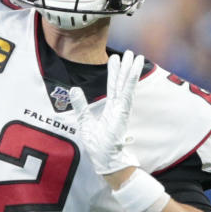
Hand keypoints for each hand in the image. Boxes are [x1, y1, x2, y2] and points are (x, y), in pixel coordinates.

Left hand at [68, 50, 139, 176]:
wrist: (104, 159)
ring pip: (127, 85)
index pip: (113, 87)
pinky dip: (131, 80)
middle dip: (125, 67)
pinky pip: (128, 92)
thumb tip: (73, 89)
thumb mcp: (84, 121)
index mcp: (111, 109)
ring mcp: (122, 109)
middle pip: (122, 82)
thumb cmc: (97, 145)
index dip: (114, 72)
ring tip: (136, 55)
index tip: (115, 59)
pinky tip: (135, 69)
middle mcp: (119, 107)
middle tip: (130, 52)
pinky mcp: (123, 111)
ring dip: (131, 70)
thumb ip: (81, 105)